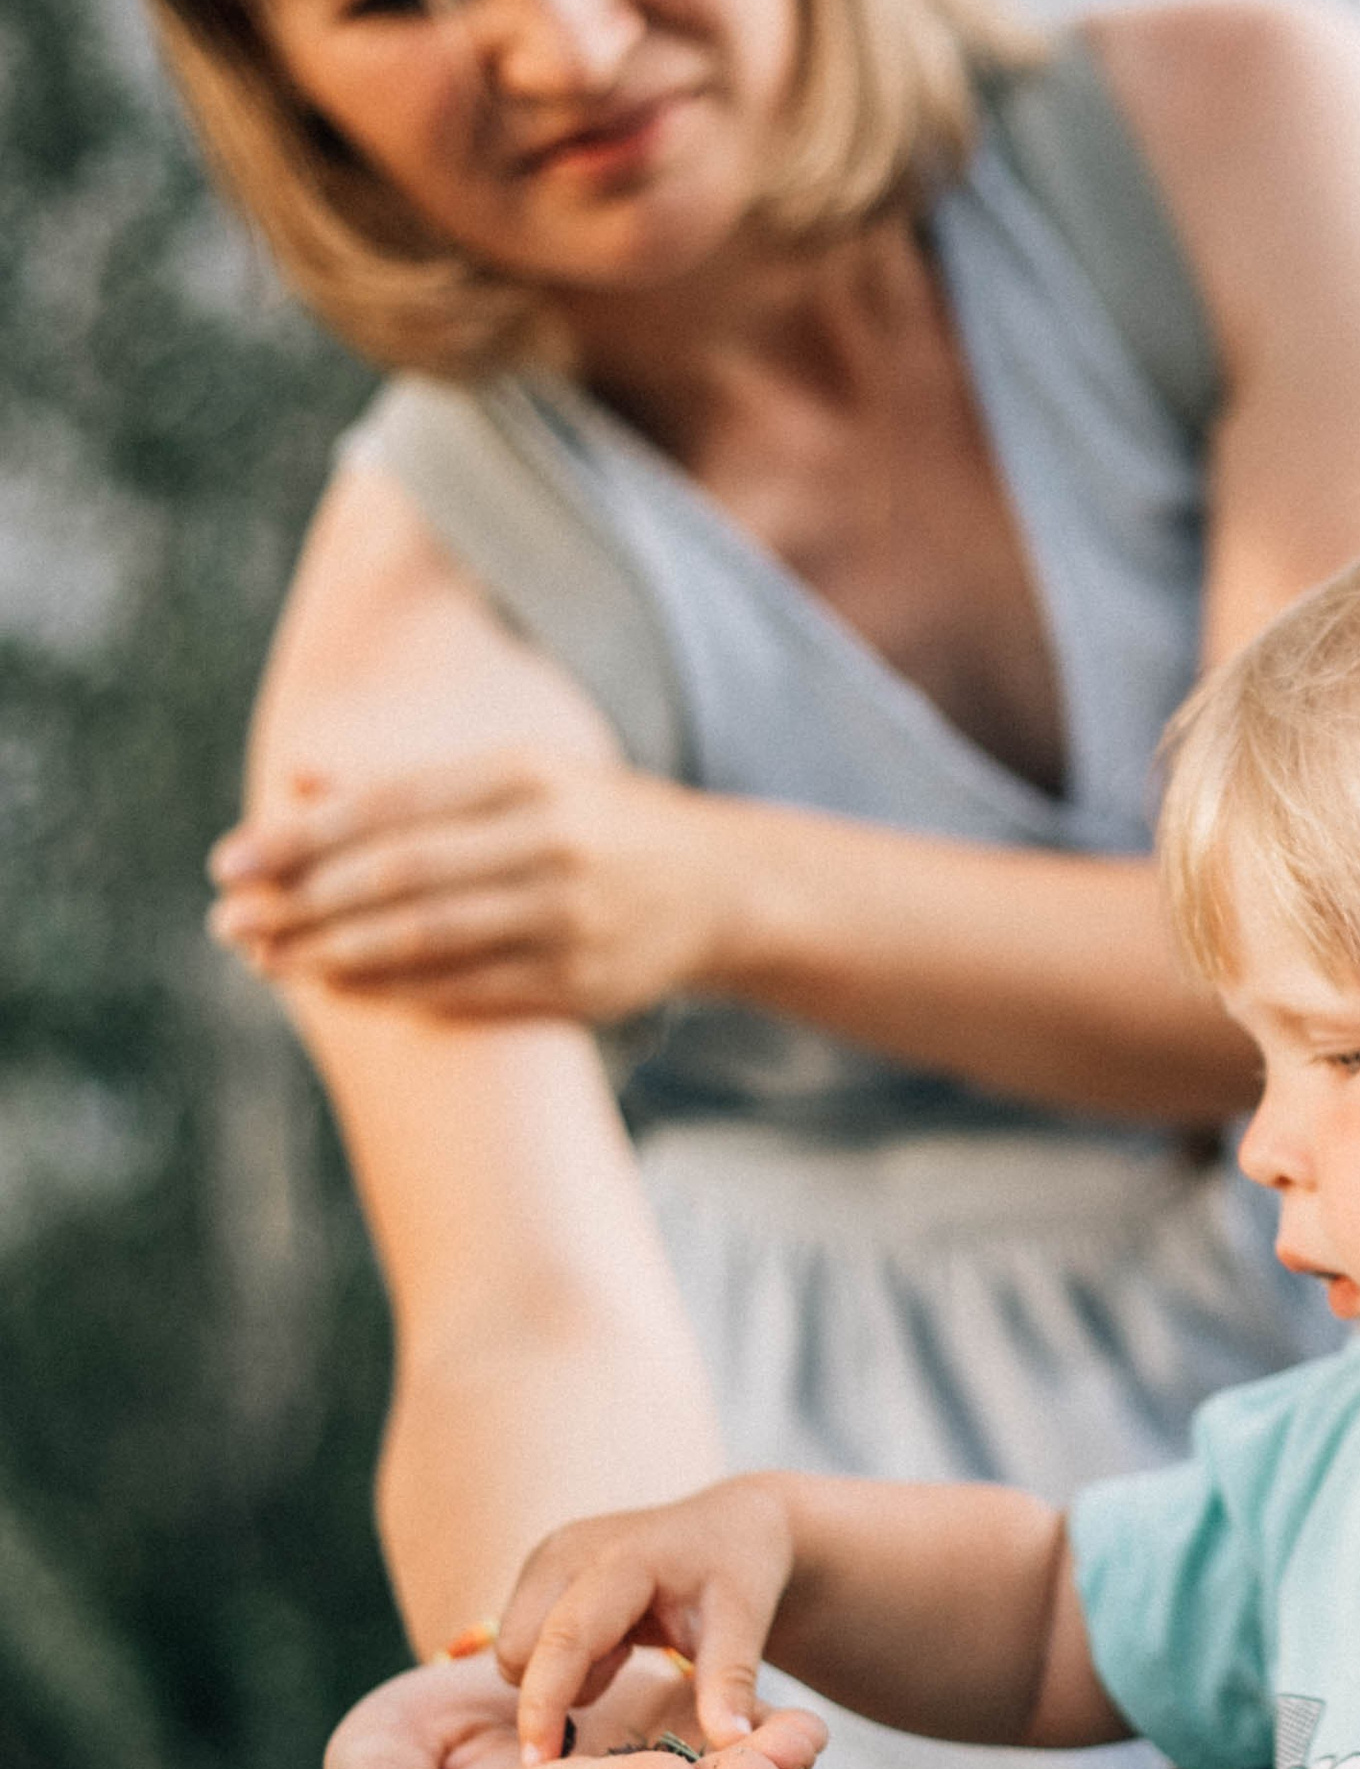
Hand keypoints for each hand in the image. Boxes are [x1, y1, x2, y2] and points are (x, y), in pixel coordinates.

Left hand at [208, 755, 733, 1024]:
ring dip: (332, 956)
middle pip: (396, 877)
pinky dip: (394, 993)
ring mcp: (568, 917)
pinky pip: (466, 993)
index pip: (388, 807)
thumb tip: (296, 780)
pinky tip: (342, 989)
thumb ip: (409, 786)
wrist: (721, 887)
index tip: (229, 862)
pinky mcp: (582, 983)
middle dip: (300, 904)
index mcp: (525, 775)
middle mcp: (549, 842)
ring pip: (425, 941)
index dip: (300, 837)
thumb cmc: (594, 821)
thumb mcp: (518, 776)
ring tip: (270, 962)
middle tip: (228, 924)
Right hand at [497, 1477, 800, 1764]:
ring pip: (515, 1646)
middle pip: (520, 1648)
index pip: (565, 1640)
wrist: (729, 1524)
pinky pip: (523, 1636)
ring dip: (559, 1673)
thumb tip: (732, 1741)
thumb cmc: (739, 1571)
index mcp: (623, 1559)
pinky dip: (560, 1659)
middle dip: (553, 1689)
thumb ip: (731, 1680)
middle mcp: (570, 1549)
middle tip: (623, 1669)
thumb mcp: (744, 1622)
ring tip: (624, 1651)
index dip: (544, 1704)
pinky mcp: (540, 1567)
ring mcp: (549, 1554)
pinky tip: (612, 1641)